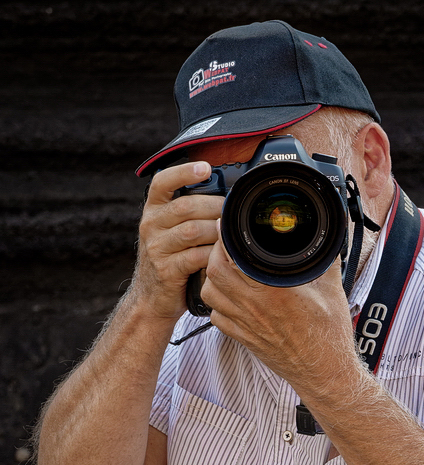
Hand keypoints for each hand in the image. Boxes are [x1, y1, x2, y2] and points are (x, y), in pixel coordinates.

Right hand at [134, 162, 222, 320]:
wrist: (152, 297)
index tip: (205, 168)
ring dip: (216, 231)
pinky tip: (222, 254)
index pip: (163, 182)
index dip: (184, 172)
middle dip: (214, 207)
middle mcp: (150, 225)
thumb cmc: (170, 258)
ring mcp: (156, 248)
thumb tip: (225, 195)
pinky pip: (195, 257)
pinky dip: (213, 254)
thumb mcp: (172, 230)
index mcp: (153, 210)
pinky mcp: (166, 270)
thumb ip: (190, 212)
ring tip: (229, 233)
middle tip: (232, 210)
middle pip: (185, 207)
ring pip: (192, 231)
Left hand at [200, 241, 361, 395]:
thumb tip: (324, 238)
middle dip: (215, 253)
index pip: (233, 257)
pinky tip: (230, 297)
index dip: (226, 239)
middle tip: (226, 246)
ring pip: (210, 294)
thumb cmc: (329, 336)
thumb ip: (324, 259)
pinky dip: (217, 303)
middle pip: (214, 273)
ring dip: (213, 278)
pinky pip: (216, 317)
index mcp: (274, 292)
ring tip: (226, 269)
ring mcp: (246, 325)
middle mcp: (254, 308)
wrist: (325, 372)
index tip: (230, 228)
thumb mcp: (331, 289)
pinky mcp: (244, 339)